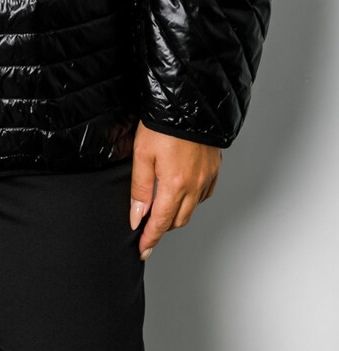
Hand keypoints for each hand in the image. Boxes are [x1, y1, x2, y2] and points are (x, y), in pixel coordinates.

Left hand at [128, 121, 221, 259]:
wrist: (188, 101)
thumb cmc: (162, 124)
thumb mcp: (142, 154)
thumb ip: (140, 189)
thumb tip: (137, 217)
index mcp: (174, 185)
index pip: (161, 222)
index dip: (151, 238)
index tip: (143, 249)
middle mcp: (194, 185)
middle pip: (178, 220)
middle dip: (163, 228)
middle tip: (148, 229)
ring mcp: (207, 177)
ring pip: (192, 208)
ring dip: (177, 214)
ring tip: (162, 210)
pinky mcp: (214, 168)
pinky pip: (204, 194)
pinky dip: (192, 199)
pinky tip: (182, 193)